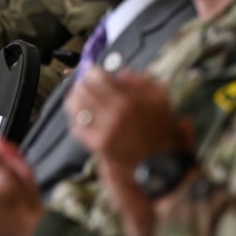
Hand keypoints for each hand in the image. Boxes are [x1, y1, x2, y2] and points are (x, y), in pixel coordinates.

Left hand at [66, 68, 184, 170]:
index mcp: (130, 100)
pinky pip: (77, 125)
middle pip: (85, 90)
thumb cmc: (158, 129)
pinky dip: (75, 117)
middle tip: (82, 83)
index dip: (94, 73)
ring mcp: (104, 130)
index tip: (92, 73)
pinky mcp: (97, 144)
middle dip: (82, 84)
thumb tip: (123, 73)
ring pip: (77, 106)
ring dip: (74, 98)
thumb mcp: (161, 101)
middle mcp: (115, 114)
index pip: (100, 78)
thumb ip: (144, 82)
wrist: (157, 162)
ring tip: (76, 96)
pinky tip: (78, 114)